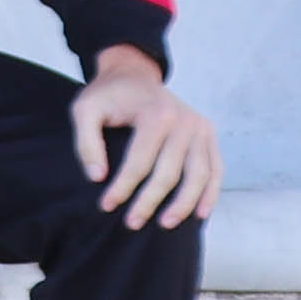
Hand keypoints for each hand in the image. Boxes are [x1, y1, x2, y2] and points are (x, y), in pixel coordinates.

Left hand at [73, 50, 221, 226]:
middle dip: (150, 202)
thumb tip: (97, 178)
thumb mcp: (85, 109)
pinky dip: (211, 193)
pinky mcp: (208, 135)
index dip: (123, 187)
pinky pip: (215, 169)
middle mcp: (184, 122)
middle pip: (170, 173)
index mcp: (155, 114)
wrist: (134, 75)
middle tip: (132, 223)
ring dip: (184, 204)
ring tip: (166, 224)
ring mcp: (200, 128)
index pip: (139, 162)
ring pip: (199, 176)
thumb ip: (86, 142)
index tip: (106, 206)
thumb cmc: (107, 96)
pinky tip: (200, 213)